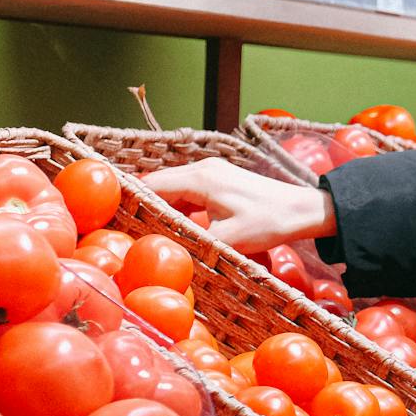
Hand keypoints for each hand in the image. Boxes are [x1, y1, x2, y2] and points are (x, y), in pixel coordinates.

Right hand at [140, 158, 336, 253]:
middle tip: (124, 229)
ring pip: (174, 188)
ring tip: (145, 230)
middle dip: (143, 206)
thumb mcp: (228, 240)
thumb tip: (162, 246)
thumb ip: (192, 241)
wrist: (303, 210)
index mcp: (200, 178)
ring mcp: (213, 172)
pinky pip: (189, 191)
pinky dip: (178, 206)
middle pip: (159, 185)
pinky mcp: (221, 180)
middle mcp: (203, 169)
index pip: (152, 185)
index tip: (112, 218)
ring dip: (162, 207)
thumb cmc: (270, 223)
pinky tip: (175, 226)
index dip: (130, 201)